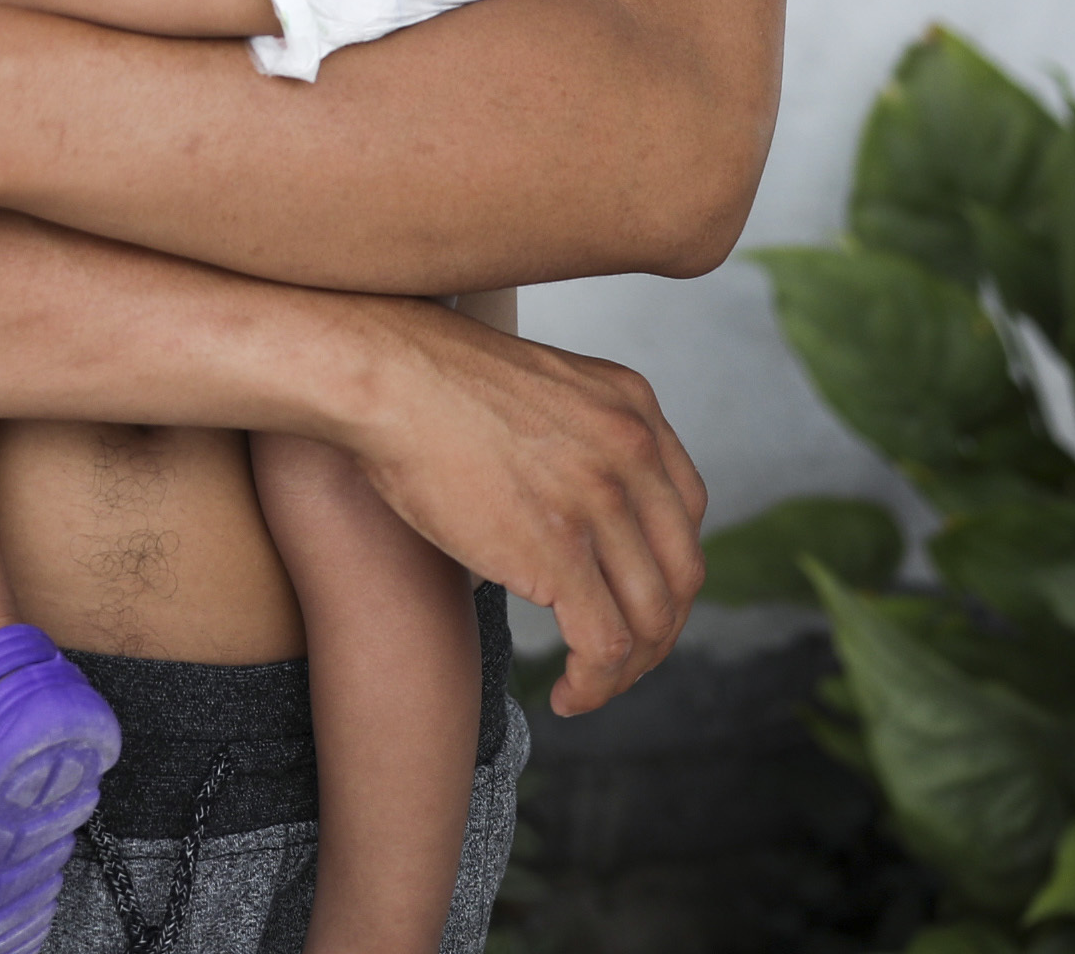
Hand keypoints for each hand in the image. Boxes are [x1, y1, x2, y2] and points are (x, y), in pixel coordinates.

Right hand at [334, 305, 709, 714]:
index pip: (687, 513)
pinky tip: (568, 697)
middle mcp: (634, 451)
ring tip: (590, 688)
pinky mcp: (559, 554)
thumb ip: (578, 437)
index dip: (665, 572)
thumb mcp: (542, 390)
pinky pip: (604, 644)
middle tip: (620, 661)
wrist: (388, 377)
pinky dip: (596, 685)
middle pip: (681, 571)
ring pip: (651, 618)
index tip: (630, 602)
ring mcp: (600, 502)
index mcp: (635, 408)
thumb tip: (570, 500)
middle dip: (658, 631)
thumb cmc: (433, 385)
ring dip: (627, 671)